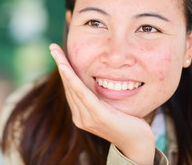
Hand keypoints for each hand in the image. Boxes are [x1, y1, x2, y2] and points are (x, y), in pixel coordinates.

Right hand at [49, 43, 154, 163]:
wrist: (138, 144)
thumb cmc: (127, 123)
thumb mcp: (109, 108)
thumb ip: (99, 98)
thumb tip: (97, 82)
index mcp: (82, 115)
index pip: (71, 88)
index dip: (64, 70)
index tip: (58, 53)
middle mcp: (80, 117)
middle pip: (68, 85)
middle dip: (60, 64)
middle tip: (53, 47)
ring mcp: (87, 118)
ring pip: (72, 87)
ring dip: (64, 68)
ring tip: (57, 52)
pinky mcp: (97, 116)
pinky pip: (82, 93)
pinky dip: (72, 79)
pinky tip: (65, 68)